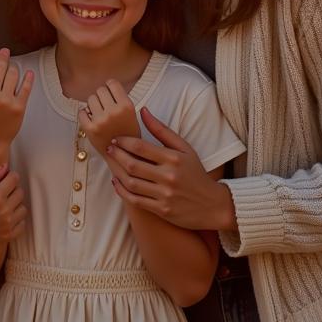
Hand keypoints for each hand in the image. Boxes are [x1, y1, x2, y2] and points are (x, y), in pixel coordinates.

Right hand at [0, 164, 26, 250]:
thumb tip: (5, 167)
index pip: (14, 179)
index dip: (11, 175)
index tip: (6, 178)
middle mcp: (5, 210)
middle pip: (20, 192)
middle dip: (13, 189)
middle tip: (2, 192)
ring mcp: (8, 224)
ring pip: (23, 208)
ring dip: (16, 204)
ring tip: (4, 206)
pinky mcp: (9, 235)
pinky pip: (22, 223)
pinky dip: (17, 219)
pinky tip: (7, 217)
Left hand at [78, 79, 140, 154]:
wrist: (124, 156)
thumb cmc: (128, 134)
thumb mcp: (132, 114)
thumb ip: (121, 99)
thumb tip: (107, 84)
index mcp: (126, 106)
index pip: (112, 83)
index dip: (110, 86)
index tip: (109, 91)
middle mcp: (113, 112)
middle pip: (100, 90)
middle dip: (102, 97)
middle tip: (105, 106)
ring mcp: (101, 121)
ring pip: (90, 99)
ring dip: (93, 105)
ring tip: (100, 114)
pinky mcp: (90, 129)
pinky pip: (81, 112)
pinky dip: (85, 114)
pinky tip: (92, 119)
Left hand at [104, 107, 236, 230]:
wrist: (213, 205)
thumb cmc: (196, 173)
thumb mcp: (184, 148)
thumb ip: (162, 130)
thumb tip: (143, 110)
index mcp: (174, 159)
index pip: (141, 147)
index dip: (123, 142)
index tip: (115, 139)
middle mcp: (169, 177)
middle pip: (132, 164)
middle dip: (116, 155)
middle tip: (108, 149)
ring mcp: (165, 195)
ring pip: (131, 183)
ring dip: (116, 172)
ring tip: (111, 163)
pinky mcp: (162, 210)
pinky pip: (135, 200)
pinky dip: (122, 191)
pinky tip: (116, 182)